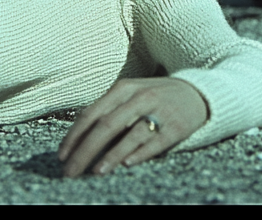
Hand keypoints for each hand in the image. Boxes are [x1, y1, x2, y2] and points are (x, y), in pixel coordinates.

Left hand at [57, 77, 208, 176]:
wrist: (199, 93)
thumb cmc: (156, 98)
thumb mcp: (131, 95)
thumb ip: (108, 112)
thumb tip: (78, 140)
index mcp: (124, 89)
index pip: (91, 114)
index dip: (74, 136)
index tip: (62, 157)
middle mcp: (140, 97)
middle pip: (106, 125)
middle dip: (85, 151)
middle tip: (71, 172)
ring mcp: (160, 111)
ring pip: (130, 134)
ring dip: (111, 155)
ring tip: (96, 171)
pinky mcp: (177, 126)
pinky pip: (156, 141)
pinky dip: (140, 153)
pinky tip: (127, 164)